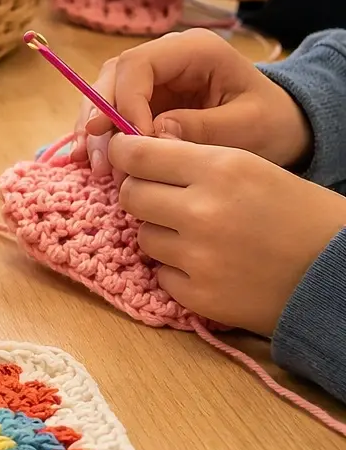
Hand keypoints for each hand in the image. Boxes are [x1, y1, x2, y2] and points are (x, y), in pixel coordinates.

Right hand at [74, 28, 311, 179]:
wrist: (280, 126)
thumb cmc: (270, 122)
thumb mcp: (247, 127)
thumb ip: (201, 128)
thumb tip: (153, 134)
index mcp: (195, 50)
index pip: (138, 66)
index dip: (125, 103)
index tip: (135, 144)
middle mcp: (165, 56)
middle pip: (112, 78)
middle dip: (100, 119)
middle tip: (102, 161)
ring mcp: (152, 78)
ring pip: (104, 95)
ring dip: (95, 133)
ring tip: (98, 170)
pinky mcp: (144, 100)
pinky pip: (110, 114)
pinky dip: (99, 138)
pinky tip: (88, 161)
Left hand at [110, 134, 345, 335]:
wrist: (338, 272)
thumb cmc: (300, 213)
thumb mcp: (253, 168)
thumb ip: (194, 162)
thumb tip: (134, 157)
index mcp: (219, 168)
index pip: (136, 154)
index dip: (125, 154)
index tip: (126, 158)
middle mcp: (201, 210)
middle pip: (130, 196)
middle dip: (142, 196)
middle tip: (167, 201)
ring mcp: (197, 257)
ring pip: (144, 236)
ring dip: (163, 235)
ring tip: (203, 237)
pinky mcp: (198, 295)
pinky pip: (162, 274)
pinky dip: (179, 271)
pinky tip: (212, 266)